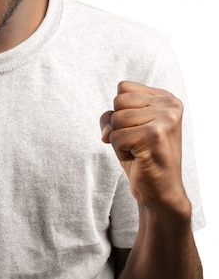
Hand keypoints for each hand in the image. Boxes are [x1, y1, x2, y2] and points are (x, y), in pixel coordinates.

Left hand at [100, 81, 188, 211]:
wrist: (160, 190)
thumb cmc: (142, 156)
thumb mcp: (125, 128)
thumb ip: (111, 116)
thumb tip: (106, 130)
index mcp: (166, 98)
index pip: (123, 87)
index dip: (120, 111)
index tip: (137, 128)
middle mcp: (170, 105)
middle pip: (118, 101)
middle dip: (118, 125)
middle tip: (137, 142)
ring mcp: (165, 119)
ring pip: (116, 119)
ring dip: (119, 140)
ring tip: (138, 150)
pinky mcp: (155, 135)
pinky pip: (116, 137)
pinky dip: (120, 151)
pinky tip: (138, 158)